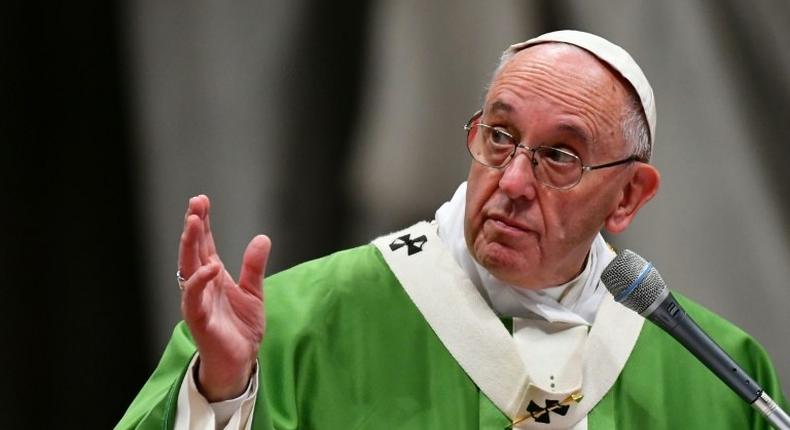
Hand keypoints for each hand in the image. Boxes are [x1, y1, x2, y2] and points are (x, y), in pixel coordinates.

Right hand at [178, 195, 270, 401]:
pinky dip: (201, 281)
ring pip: (188, 268)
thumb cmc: (241, 328)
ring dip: (190, 245)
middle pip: (193, 250)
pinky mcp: (199, 319)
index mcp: (213, 276)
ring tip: (194, 222)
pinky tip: (211, 267)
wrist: (240, 361)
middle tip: (196, 203)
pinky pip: (195, 298)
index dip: (203, 222)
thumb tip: (262, 238)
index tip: (202, 200)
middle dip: (193, 226)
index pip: (205, 244)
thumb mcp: (253, 292)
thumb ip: (254, 266)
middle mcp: (202, 285)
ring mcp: (198, 301)